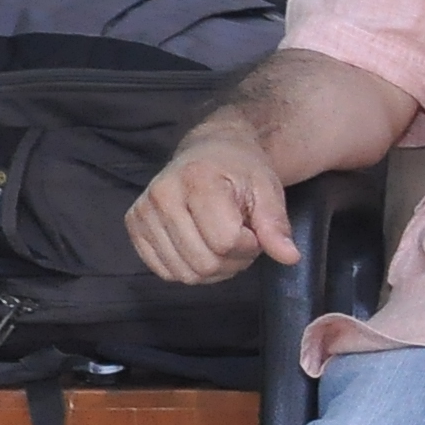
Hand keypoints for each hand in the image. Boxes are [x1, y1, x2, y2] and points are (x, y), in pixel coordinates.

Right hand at [127, 126, 296, 284]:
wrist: (211, 151)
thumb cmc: (241, 170)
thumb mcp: (268, 190)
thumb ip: (276, 225)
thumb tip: (290, 257)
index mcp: (197, 179)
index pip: (226, 241)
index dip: (249, 245)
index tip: (254, 230)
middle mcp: (162, 195)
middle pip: (203, 262)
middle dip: (233, 260)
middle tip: (242, 238)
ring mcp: (142, 212)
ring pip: (184, 273)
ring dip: (213, 268)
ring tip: (222, 241)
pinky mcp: (133, 227)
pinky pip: (165, 271)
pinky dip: (190, 268)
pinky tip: (202, 246)